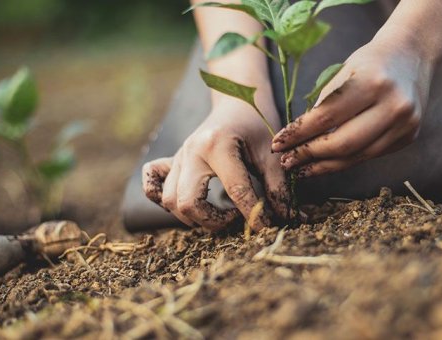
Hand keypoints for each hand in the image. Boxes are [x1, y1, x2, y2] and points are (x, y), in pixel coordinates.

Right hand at [142, 99, 288, 230]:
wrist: (237, 102)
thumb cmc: (256, 126)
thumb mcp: (271, 153)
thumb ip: (279, 187)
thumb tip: (289, 219)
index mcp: (217, 145)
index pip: (235, 191)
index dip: (253, 215)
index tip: (266, 227)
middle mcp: (191, 151)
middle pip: (188, 202)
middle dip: (212, 221)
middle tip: (234, 218)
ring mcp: (177, 157)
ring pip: (170, 200)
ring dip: (193, 217)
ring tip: (218, 213)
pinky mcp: (171, 161)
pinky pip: (152, 184)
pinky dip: (161, 198)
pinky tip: (185, 203)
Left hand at [270, 35, 434, 177]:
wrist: (411, 56)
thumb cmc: (369, 62)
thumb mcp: (343, 72)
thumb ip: (323, 105)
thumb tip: (296, 140)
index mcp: (373, 82)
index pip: (326, 117)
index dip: (299, 134)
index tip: (278, 144)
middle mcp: (393, 105)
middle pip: (343, 143)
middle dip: (310, 155)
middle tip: (287, 161)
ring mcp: (405, 124)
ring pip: (356, 156)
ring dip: (325, 166)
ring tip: (301, 169)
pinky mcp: (408, 137)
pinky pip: (369, 155)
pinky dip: (345, 161)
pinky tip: (326, 163)